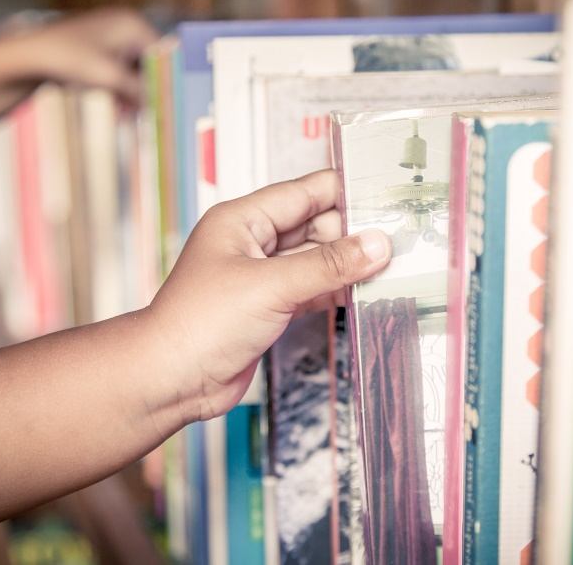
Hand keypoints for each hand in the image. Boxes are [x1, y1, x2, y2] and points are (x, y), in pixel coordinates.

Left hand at [0, 8, 157, 105]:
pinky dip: (117, 89)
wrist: (29, 56)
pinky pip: (116, 70)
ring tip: (128, 115)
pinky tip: (116, 108)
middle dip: (146, 90)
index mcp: (132, 25)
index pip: (162, 55)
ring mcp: (109, 36)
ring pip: (131, 70)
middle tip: (147, 114)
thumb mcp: (112, 78)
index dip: (165, 80)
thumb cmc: (70, 59)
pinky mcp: (96, 49)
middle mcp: (123, 26)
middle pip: (147, 63)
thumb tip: (157, 104)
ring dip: (131, 94)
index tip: (166, 103)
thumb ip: (140, 91)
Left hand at [146, 170, 390, 421]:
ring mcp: (262, 277)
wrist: (170, 379)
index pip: (304, 193)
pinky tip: (366, 292)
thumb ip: (328, 265)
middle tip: (401, 238)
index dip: (345, 192)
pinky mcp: (270, 308)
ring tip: (394, 264)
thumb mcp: (271, 286)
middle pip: (315, 225)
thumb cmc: (200, 323)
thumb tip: (377, 245)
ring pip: (316, 260)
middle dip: (354, 232)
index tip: (387, 195)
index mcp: (243, 220)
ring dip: (349, 264)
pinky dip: (337, 291)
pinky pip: (312, 289)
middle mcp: (253, 243)